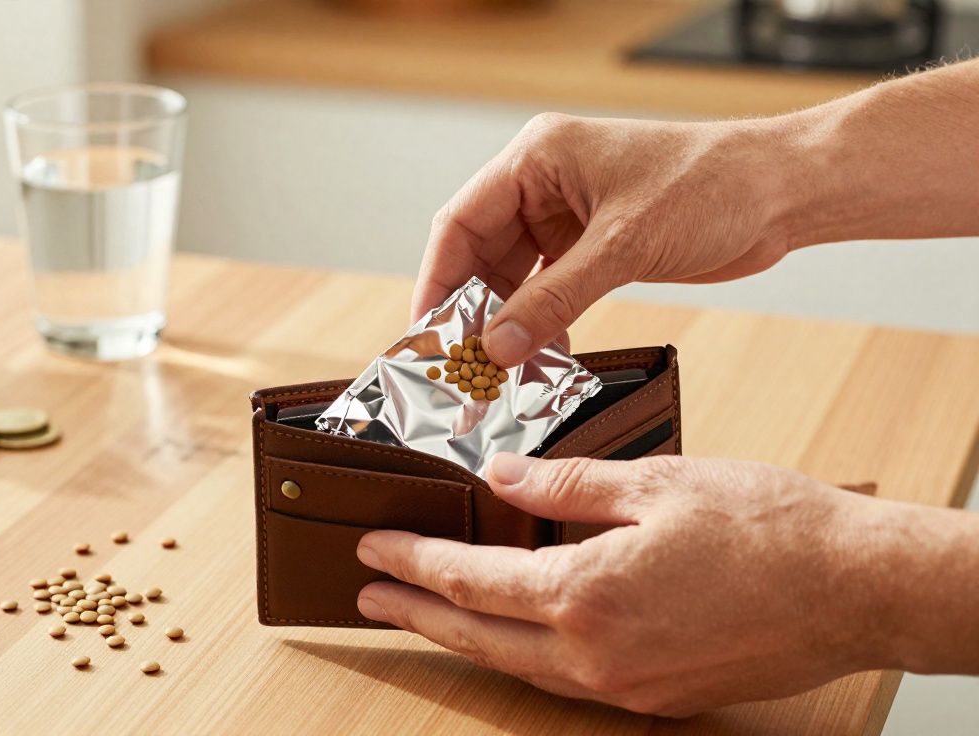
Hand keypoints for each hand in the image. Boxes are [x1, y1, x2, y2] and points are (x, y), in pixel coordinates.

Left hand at [354, 454, 918, 715]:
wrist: (857, 588)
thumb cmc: (769, 527)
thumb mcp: (656, 483)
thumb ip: (566, 483)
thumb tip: (503, 477)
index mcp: (586, 595)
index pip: (469, 580)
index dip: (413, 561)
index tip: (372, 548)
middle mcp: (596, 655)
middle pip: (478, 637)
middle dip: (415, 613)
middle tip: (369, 596)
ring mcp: (626, 687)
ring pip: (519, 666)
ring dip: (466, 639)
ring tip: (426, 615)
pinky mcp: (657, 698)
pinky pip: (569, 681)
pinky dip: (526, 654)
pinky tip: (519, 633)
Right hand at [413, 114, 792, 366]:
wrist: (782, 192)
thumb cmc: (712, 184)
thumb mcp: (623, 245)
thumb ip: (554, 299)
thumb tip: (498, 347)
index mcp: (537, 157)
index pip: (460, 222)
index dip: (437, 281)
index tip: (426, 334)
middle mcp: (543, 182)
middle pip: (480, 253)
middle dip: (472, 310)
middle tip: (462, 365)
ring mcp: (567, 214)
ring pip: (513, 276)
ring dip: (508, 323)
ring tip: (501, 372)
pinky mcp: (593, 243)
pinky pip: (548, 288)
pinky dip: (541, 323)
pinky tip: (541, 357)